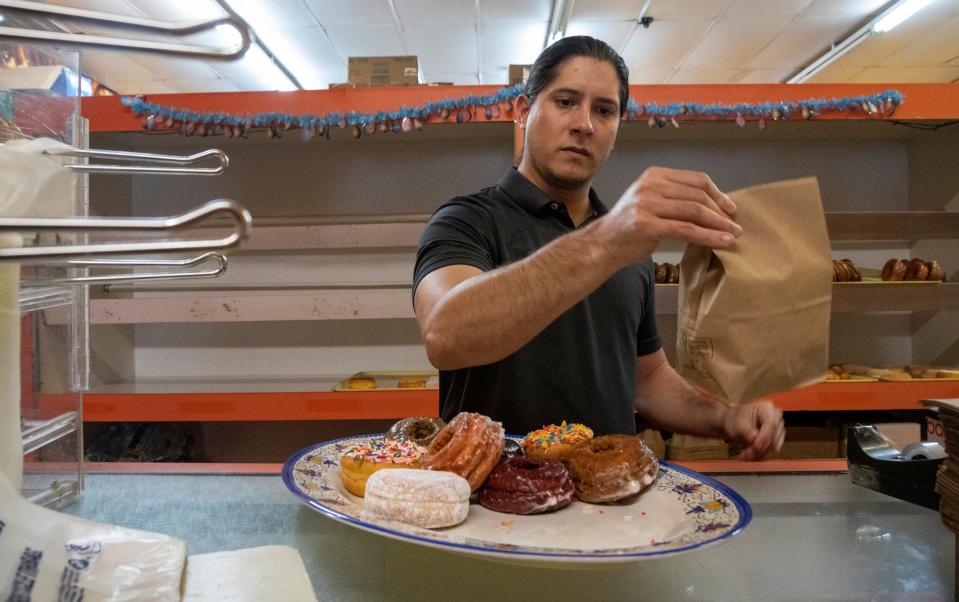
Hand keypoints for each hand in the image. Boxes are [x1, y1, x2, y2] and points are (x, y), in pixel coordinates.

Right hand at [598, 166, 741, 265]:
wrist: (604, 243)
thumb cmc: (631, 226)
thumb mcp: (652, 202)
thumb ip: (676, 198)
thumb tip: (716, 205)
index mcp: (655, 175)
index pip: (696, 180)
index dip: (718, 194)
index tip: (731, 208)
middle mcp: (651, 185)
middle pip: (698, 195)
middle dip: (721, 212)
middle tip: (735, 226)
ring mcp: (647, 204)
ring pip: (694, 212)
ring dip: (718, 224)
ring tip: (732, 235)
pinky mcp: (647, 225)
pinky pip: (686, 229)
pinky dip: (707, 236)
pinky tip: (721, 242)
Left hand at [722, 400, 784, 460]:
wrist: (732, 424)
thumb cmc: (734, 420)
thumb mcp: (737, 424)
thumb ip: (746, 430)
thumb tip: (754, 438)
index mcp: (767, 408)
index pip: (771, 424)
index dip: (764, 437)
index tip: (755, 447)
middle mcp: (776, 418)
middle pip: (773, 437)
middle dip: (758, 448)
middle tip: (744, 455)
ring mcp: (777, 429)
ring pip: (773, 446)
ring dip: (758, 454)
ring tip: (744, 455)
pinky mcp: (776, 440)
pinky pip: (771, 451)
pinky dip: (759, 455)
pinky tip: (749, 456)